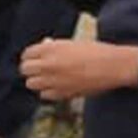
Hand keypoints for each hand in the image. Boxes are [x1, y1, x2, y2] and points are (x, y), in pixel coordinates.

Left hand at [21, 39, 137, 101]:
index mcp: (51, 48)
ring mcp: (53, 80)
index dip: (30, 56)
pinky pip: (44, 94)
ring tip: (47, 79)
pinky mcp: (61, 93)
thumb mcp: (73, 43)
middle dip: (31, 69)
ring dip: (38, 81)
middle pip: (25, 69)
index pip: (27, 54)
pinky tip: (57, 87)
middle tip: (38, 69)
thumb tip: (44, 47)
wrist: (112, 66)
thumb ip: (55, 47)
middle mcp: (48, 64)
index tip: (34, 58)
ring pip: (31, 84)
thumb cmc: (97, 51)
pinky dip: (48, 91)